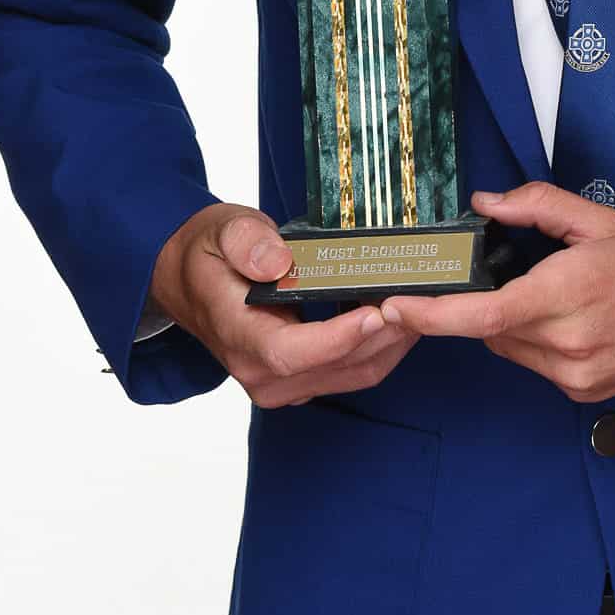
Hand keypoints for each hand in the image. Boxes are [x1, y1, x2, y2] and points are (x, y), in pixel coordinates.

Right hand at [149, 202, 418, 408]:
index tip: (377, 311)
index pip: (292, 352)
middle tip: (423, 291)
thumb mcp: (221, 230)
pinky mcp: (304, 380)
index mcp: (239, 337)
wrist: (191, 282)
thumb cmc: (209, 254)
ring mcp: (284, 383)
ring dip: (393, 340)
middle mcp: (261, 374)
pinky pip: (354, 370)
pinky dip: (383, 344)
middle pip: (338, 365)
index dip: (339, 337)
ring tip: (423, 297)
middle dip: (385, 332)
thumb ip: (247, 242)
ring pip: (355, 372)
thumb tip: (279, 259)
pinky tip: (403, 310)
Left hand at [379, 183, 614, 402]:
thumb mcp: (606, 219)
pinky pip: (542, 366)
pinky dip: (542, 340)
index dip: (431, 314)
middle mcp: (571, 346)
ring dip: (515, 321)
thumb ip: (539, 207)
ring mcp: (581, 377)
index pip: (481, 314)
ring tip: (563, 289)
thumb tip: (487, 203)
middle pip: (490, 329)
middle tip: (519, 266)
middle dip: (488, 299)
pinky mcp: (591, 394)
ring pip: (513, 349)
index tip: (395, 305)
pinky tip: (581, 317)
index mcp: (570, 295)